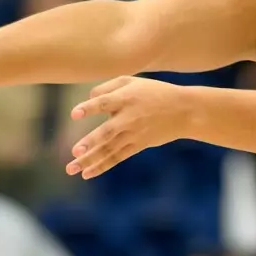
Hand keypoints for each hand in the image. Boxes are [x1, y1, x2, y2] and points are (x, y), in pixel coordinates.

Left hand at [67, 78, 191, 179]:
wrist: (183, 111)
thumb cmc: (154, 92)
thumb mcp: (132, 81)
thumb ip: (108, 87)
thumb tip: (89, 98)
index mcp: (126, 98)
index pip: (104, 103)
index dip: (89, 108)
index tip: (74, 114)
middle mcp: (128, 118)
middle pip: (107, 132)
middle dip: (91, 142)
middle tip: (75, 151)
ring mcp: (133, 134)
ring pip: (109, 149)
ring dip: (90, 160)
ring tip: (71, 169)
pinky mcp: (137, 145)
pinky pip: (117, 157)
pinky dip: (102, 166)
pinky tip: (87, 173)